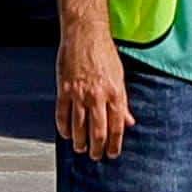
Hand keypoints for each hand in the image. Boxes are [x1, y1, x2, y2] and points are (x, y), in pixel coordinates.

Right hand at [57, 31, 132, 160]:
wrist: (85, 34)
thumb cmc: (104, 53)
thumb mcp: (120, 77)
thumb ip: (123, 102)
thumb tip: (129, 121)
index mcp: (115, 93)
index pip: (117, 127)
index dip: (114, 144)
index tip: (112, 153)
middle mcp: (98, 96)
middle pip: (98, 131)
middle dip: (97, 148)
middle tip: (95, 156)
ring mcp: (79, 94)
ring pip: (79, 127)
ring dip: (79, 142)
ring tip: (80, 148)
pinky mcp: (64, 90)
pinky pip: (62, 115)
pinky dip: (63, 128)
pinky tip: (65, 134)